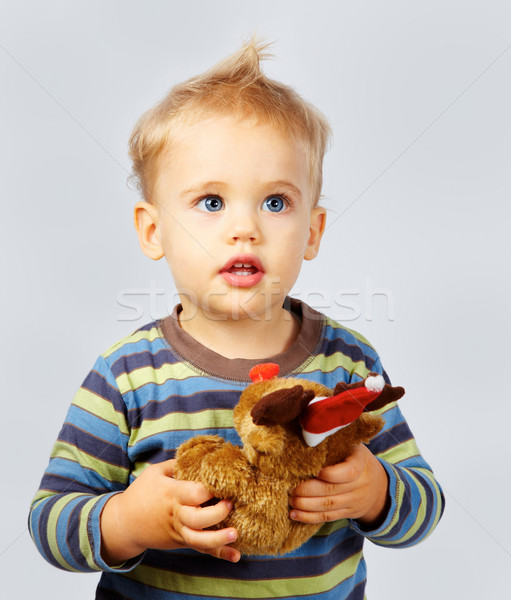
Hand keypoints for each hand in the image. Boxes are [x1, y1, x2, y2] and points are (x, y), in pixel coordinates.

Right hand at [100, 459, 239, 564]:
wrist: (123, 523)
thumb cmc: (141, 493)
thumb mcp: (155, 472)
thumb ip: (176, 464)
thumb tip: (198, 454)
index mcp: (171, 494)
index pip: (194, 493)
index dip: (209, 490)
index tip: (223, 482)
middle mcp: (176, 515)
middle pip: (198, 519)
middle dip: (217, 513)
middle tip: (230, 503)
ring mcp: (178, 531)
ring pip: (199, 539)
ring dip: (219, 539)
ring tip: (235, 534)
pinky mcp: (181, 541)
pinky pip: (201, 549)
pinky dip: (219, 553)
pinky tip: (236, 556)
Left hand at [289, 444, 388, 527]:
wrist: (380, 485)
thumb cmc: (357, 458)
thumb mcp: (353, 446)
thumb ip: (336, 442)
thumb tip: (310, 433)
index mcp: (360, 464)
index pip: (349, 472)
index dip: (331, 474)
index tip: (315, 471)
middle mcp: (359, 485)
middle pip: (332, 490)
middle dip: (309, 491)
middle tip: (292, 489)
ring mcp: (354, 501)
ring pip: (328, 506)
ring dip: (306, 505)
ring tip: (291, 501)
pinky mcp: (347, 513)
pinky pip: (328, 517)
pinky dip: (310, 517)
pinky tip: (294, 515)